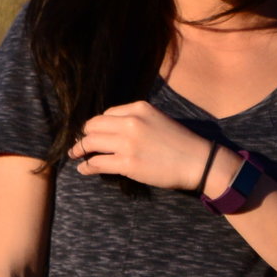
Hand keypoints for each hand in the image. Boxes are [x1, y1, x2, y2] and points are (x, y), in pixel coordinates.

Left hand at [70, 101, 213, 193]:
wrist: (200, 162)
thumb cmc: (182, 143)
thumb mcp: (159, 120)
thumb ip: (137, 120)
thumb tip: (112, 131)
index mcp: (138, 108)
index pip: (106, 113)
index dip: (98, 125)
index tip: (95, 134)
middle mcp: (130, 122)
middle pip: (93, 126)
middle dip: (84, 136)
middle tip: (81, 144)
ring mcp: (127, 143)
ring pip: (90, 143)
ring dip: (80, 150)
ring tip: (77, 154)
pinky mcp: (127, 163)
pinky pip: (97, 163)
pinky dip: (87, 166)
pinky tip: (84, 169)